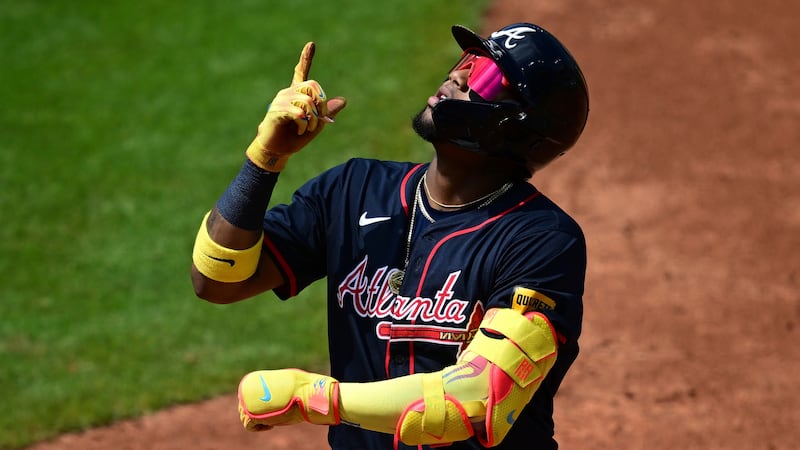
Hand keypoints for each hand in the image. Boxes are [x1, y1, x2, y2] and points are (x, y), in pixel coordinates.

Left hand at [238, 369, 339, 430]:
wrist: (304, 396)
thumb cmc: (298, 387)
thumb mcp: (283, 384)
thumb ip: (272, 388)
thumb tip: (274, 392)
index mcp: (252, 381)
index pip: (247, 395)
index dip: (257, 403)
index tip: (268, 406)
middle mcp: (247, 393)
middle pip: (244, 406)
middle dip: (256, 412)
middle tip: (270, 414)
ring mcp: (248, 405)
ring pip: (245, 417)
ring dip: (257, 420)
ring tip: (272, 419)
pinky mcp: (252, 417)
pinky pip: (249, 426)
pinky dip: (259, 427)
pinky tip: (271, 425)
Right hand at [245, 42, 346, 171]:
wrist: (278, 150)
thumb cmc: (295, 136)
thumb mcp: (316, 125)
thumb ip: (327, 112)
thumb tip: (343, 100)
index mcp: (297, 94)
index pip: (301, 72)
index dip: (306, 58)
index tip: (311, 44)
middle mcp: (288, 93)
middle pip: (312, 86)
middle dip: (322, 104)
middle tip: (320, 120)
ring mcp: (281, 100)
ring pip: (307, 100)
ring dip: (314, 118)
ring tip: (309, 128)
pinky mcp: (276, 111)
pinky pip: (297, 112)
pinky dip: (304, 123)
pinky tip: (301, 130)